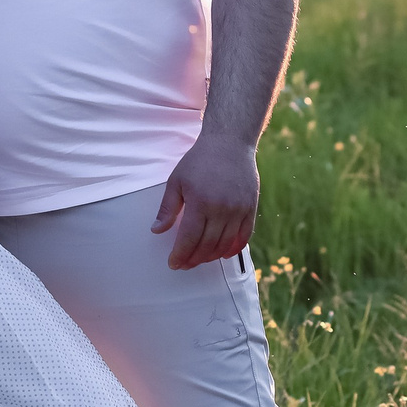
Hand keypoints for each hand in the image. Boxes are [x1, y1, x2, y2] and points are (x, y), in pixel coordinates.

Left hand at [151, 134, 258, 269]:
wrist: (229, 142)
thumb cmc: (200, 160)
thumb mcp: (177, 181)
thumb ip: (167, 208)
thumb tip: (156, 230)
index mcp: (200, 203)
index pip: (189, 239)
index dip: (180, 255)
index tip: (174, 263)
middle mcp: (221, 209)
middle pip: (207, 245)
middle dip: (193, 259)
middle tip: (185, 264)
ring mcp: (238, 209)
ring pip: (225, 244)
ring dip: (211, 257)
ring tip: (200, 258)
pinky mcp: (250, 208)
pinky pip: (244, 236)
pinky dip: (234, 248)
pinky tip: (224, 253)